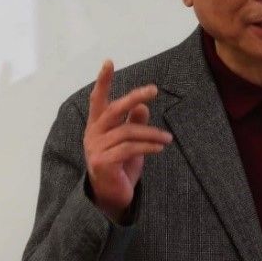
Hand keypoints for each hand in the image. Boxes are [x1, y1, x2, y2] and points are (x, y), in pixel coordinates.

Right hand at [83, 60, 172, 222]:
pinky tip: (160, 147)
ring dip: (152, 133)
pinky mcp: (103, 162)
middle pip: (113, 109)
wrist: (111, 198)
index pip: (98, 99)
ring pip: (127, 132)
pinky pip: (129, 148)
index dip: (103, 81)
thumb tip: (142, 107)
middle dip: (133, 97)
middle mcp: (93, 134)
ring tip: (168, 138)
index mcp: (97, 126)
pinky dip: (148, 146)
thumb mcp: (130, 143)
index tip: (108, 62)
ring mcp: (96, 148)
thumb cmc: (120, 167)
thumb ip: (133, 124)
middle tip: (153, 90)